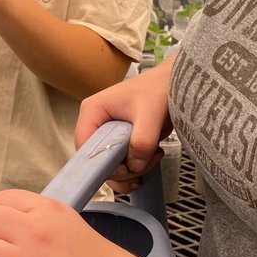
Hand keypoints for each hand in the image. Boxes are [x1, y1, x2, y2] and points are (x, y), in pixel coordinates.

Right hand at [76, 62, 173, 192]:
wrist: (172, 85)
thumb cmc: (158, 91)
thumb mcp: (151, 114)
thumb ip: (142, 140)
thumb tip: (134, 167)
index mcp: (92, 111)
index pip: (84, 147)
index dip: (101, 164)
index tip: (127, 168)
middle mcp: (95, 123)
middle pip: (97, 160)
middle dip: (123, 170)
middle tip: (146, 162)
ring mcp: (106, 133)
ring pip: (109, 166)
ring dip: (132, 171)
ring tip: (154, 155)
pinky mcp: (119, 141)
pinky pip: (120, 164)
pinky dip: (136, 169)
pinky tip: (152, 157)